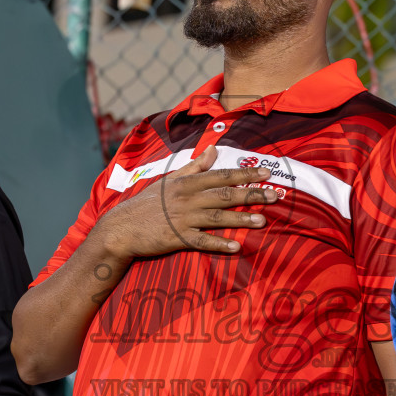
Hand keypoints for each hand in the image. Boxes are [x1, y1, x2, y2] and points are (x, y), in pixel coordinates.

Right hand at [93, 146, 278, 258]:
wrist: (121, 227)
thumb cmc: (147, 203)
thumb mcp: (170, 179)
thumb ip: (194, 166)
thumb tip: (213, 149)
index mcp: (187, 183)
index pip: (221, 175)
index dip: (244, 174)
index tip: (266, 173)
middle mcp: (188, 198)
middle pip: (224, 194)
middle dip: (251, 194)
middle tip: (274, 196)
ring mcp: (183, 219)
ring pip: (217, 217)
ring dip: (241, 219)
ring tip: (263, 221)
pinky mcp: (177, 238)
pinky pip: (202, 242)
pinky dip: (219, 244)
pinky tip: (236, 247)